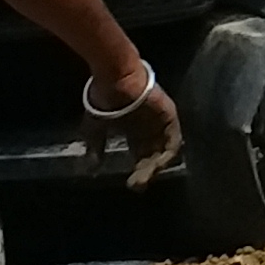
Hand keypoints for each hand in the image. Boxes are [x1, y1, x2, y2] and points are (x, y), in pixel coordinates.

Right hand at [85, 66, 181, 188]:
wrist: (115, 80)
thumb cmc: (103, 100)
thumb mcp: (95, 128)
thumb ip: (95, 147)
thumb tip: (92, 166)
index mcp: (133, 131)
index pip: (141, 156)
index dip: (138, 172)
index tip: (131, 184)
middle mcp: (149, 129)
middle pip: (153, 156)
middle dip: (146, 172)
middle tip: (137, 184)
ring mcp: (160, 123)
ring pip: (164, 150)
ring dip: (157, 166)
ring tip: (146, 176)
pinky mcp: (169, 116)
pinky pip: (173, 139)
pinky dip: (167, 153)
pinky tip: (157, 163)